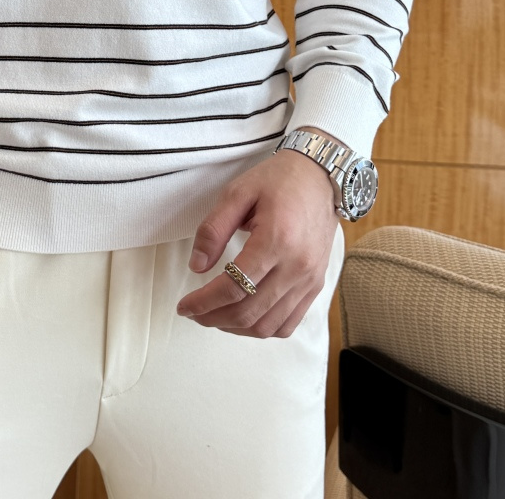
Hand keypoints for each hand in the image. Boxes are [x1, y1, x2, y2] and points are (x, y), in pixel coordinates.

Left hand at [175, 135, 339, 337]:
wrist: (320, 177)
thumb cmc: (277, 181)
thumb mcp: (237, 193)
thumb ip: (213, 230)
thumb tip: (197, 267)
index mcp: (276, 240)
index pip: (233, 287)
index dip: (204, 303)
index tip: (184, 306)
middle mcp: (296, 266)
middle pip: (249, 312)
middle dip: (214, 318)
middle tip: (194, 314)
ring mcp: (309, 280)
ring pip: (268, 326)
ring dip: (236, 327)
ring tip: (214, 316)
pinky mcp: (315, 285)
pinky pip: (288, 323)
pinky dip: (262, 328)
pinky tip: (243, 317)